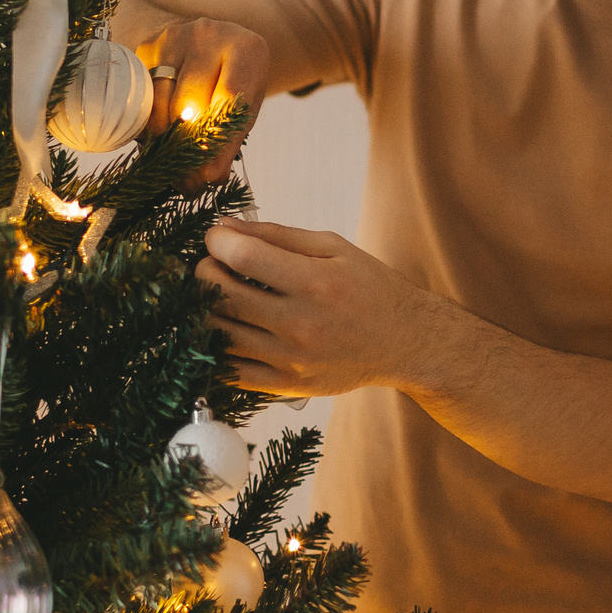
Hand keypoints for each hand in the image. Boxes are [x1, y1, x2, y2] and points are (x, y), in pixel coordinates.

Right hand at [141, 17, 270, 188]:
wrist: (216, 41)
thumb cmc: (236, 79)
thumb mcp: (246, 107)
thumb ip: (231, 139)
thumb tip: (209, 178)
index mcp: (247, 49)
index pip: (229, 98)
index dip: (216, 141)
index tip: (208, 175)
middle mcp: (210, 35)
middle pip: (189, 101)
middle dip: (187, 145)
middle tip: (187, 178)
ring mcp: (175, 37)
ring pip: (160, 100)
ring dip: (165, 137)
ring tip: (174, 160)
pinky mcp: (149, 45)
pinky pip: (143, 94)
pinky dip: (149, 120)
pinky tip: (160, 133)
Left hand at [199, 218, 440, 397]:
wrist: (406, 343)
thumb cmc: (371, 288)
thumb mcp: (333, 248)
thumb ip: (277, 235)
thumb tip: (226, 226)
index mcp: (315, 283)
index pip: (242, 255)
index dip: (217, 240)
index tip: (217, 237)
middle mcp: (300, 324)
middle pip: (221, 294)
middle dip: (205, 271)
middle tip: (214, 263)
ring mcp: (291, 360)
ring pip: (218, 333)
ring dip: (205, 308)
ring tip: (219, 294)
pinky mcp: (287, 385)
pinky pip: (230, 371)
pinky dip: (216, 347)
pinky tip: (226, 327)